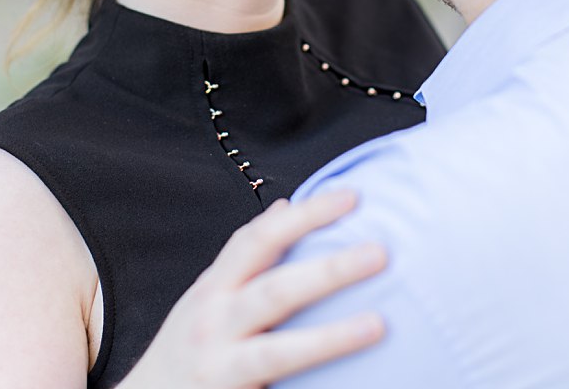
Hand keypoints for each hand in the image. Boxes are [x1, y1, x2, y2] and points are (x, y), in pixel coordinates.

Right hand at [118, 190, 386, 388]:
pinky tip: (356, 384)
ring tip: (378, 324)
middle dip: (328, 271)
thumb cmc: (188, 345)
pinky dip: (314, 382)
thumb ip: (245, 258)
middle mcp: (214, 323)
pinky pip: (276, 387)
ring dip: (332, 338)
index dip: (304, 216)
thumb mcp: (209, 293)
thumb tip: (287, 207)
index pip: (258, 240)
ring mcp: (222, 367)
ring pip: (280, 351)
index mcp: (214, 289)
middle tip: (380, 253)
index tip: (351, 197)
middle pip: (275, 291)